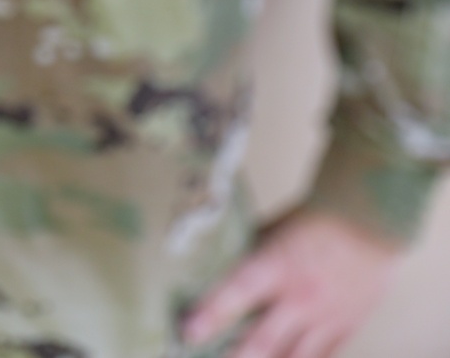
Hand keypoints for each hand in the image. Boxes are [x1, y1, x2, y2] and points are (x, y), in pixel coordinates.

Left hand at [181, 211, 401, 357]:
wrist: (371, 222)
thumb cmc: (317, 217)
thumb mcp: (277, 227)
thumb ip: (252, 249)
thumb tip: (220, 259)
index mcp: (277, 264)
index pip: (236, 293)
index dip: (210, 315)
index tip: (187, 332)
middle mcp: (299, 298)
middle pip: (261, 342)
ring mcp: (324, 319)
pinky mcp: (344, 329)